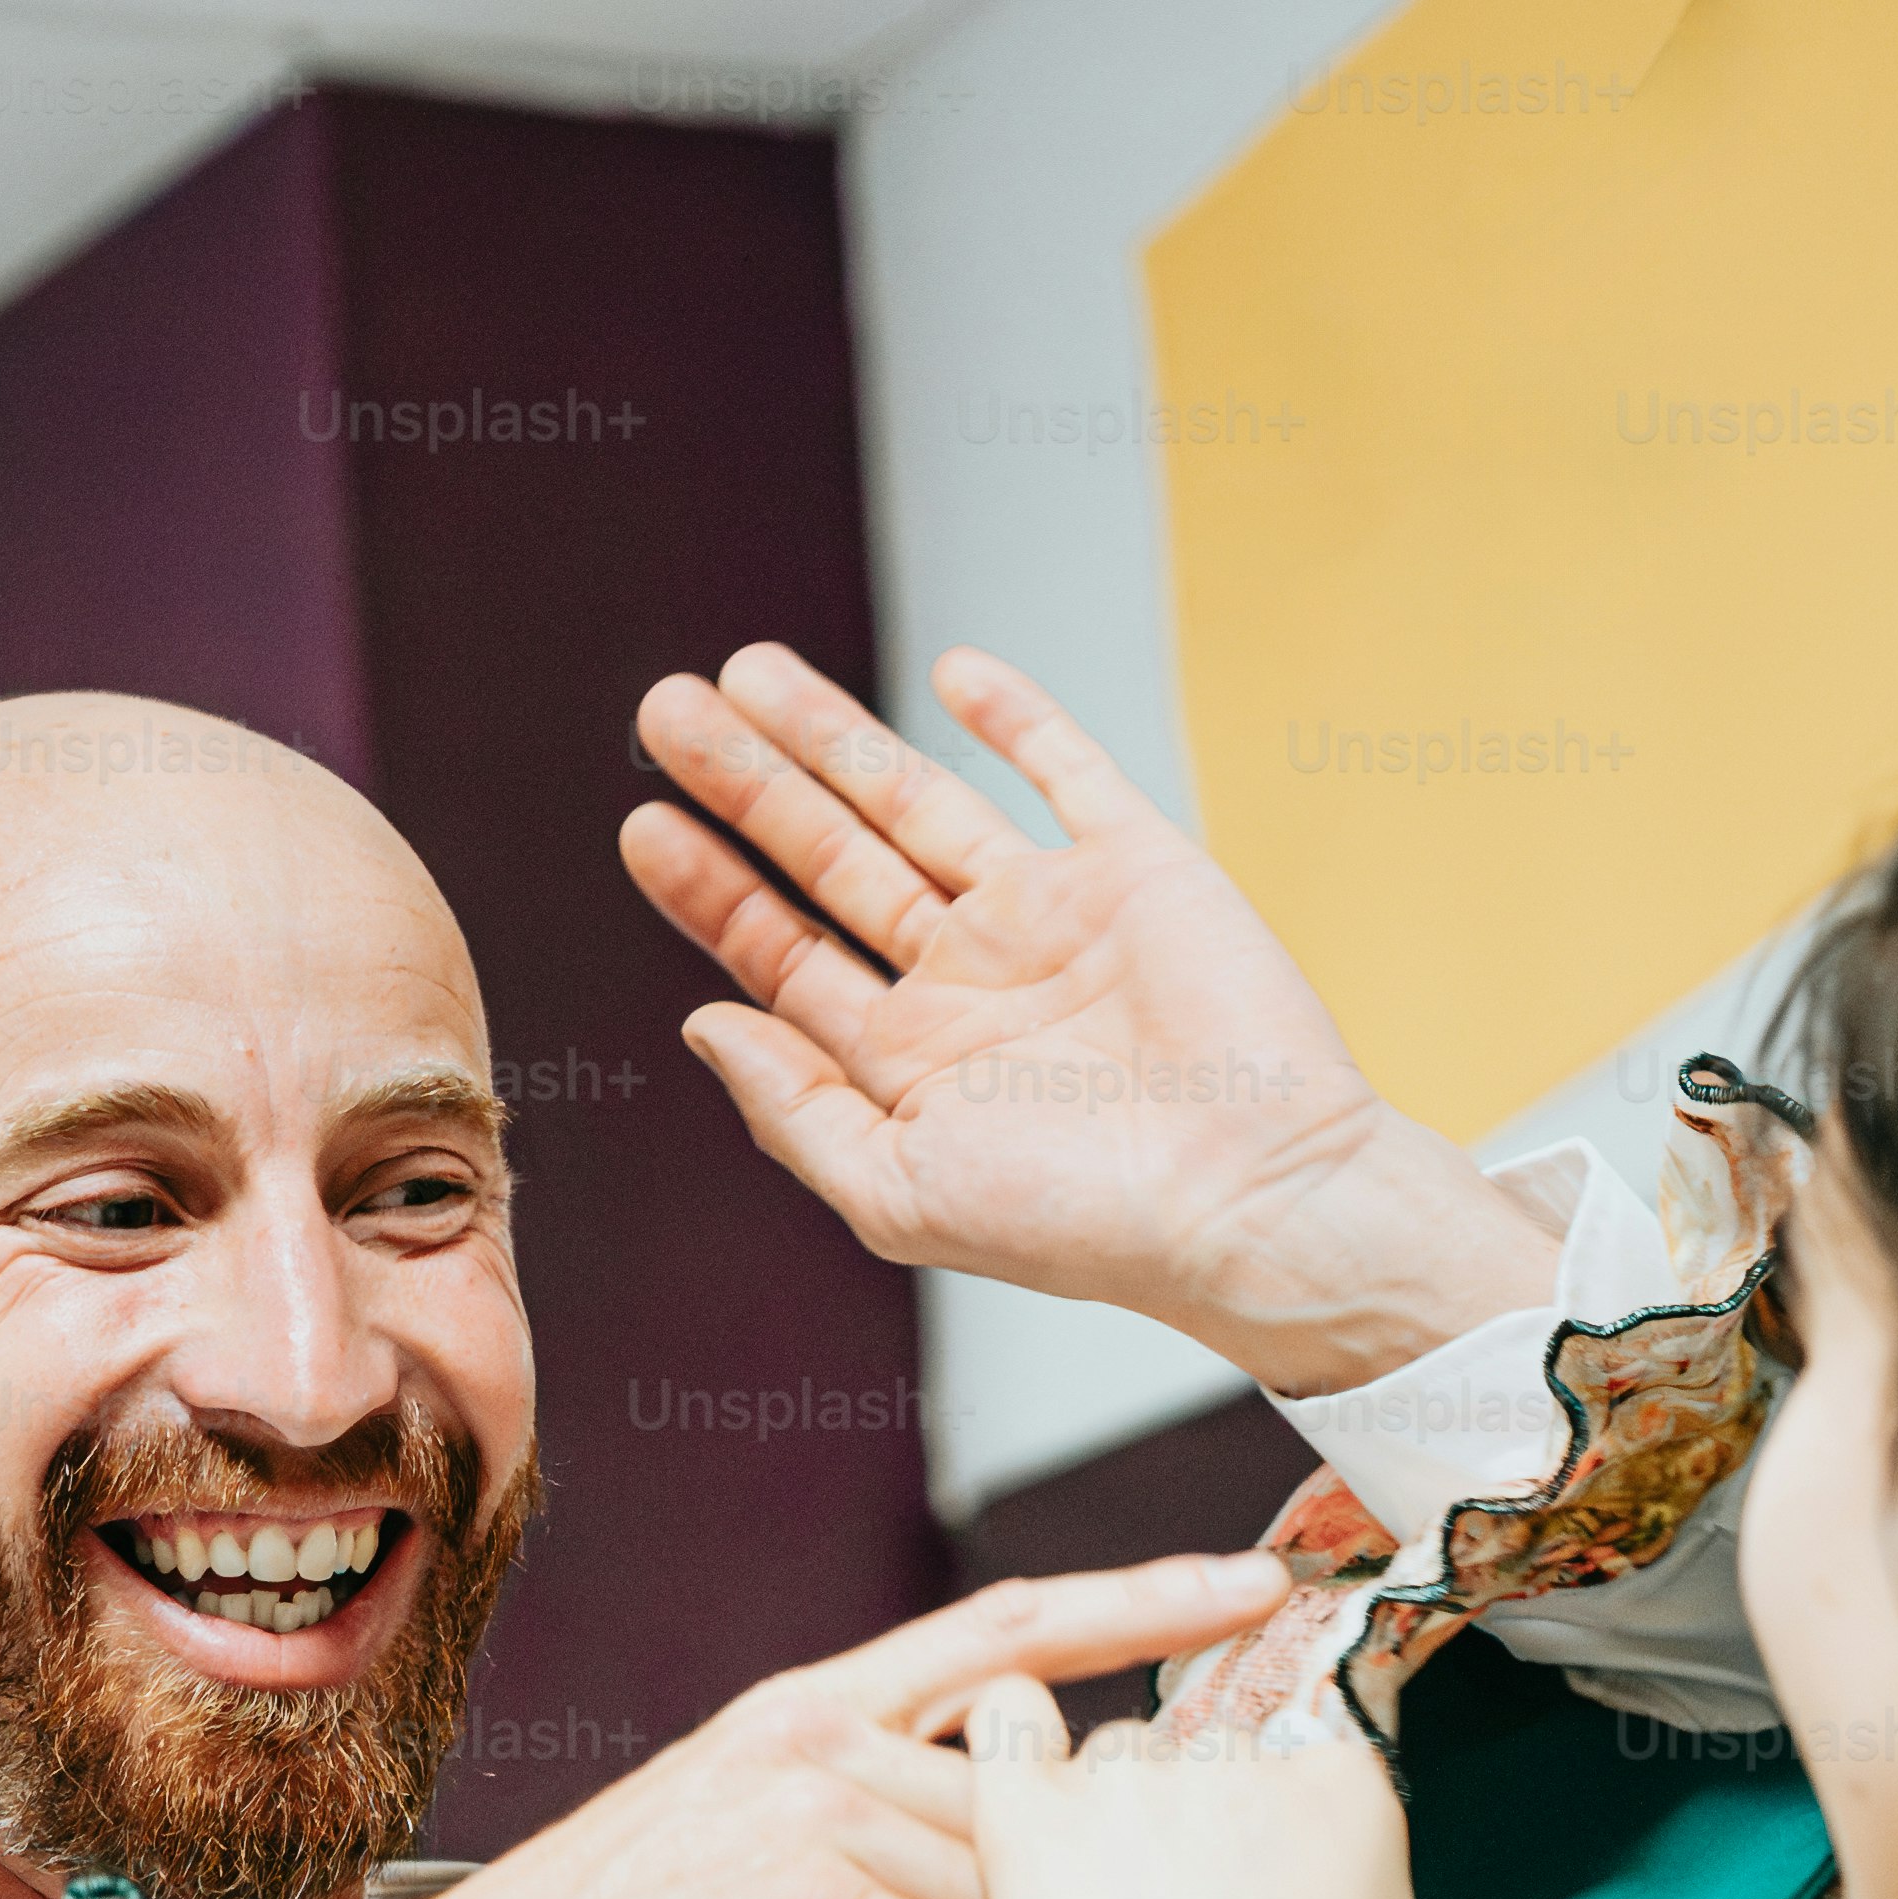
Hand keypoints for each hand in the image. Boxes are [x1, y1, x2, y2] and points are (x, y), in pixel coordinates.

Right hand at [220, 1554, 1285, 1898]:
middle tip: (1229, 1897)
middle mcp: (820, 1751)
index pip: (1012, 1630)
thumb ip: (859, 1826)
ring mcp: (819, 1836)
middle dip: (1137, 1860)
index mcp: (805, 1713)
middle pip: (1045, 1794)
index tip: (1254, 1584)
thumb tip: (984, 1859)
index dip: (1146, 1598)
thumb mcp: (732, 1850)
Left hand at [623, 646, 1566, 1395]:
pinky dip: (1014, 717)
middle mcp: (973, 983)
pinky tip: (948, 673)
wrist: (1253, 1196)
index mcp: (914, 1062)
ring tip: (745, 674)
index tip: (644, 826)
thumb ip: (795, 1111)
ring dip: (833, 736)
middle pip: (831, 860)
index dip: (713, 891)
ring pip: (917, 800)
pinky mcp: (1135, 869)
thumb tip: (705, 1027)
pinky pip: (1067, 771)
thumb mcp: (898, 1192)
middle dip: (747, 787)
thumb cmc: (1087, 1225)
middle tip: (666, 711)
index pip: (787, 956)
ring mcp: (1051, 917)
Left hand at [960, 1673, 1423, 1898]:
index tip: (1261, 1887)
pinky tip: (1018, 1795)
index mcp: (1344, 1793)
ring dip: (1108, 1815)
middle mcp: (1241, 1759)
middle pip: (1210, 1755)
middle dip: (1195, 1824)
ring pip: (1116, 1756)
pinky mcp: (1036, 1809)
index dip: (1278, 1832)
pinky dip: (1011, 1741)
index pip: (1307, 1767)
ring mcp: (1133, 1777)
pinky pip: (1009, 1719)